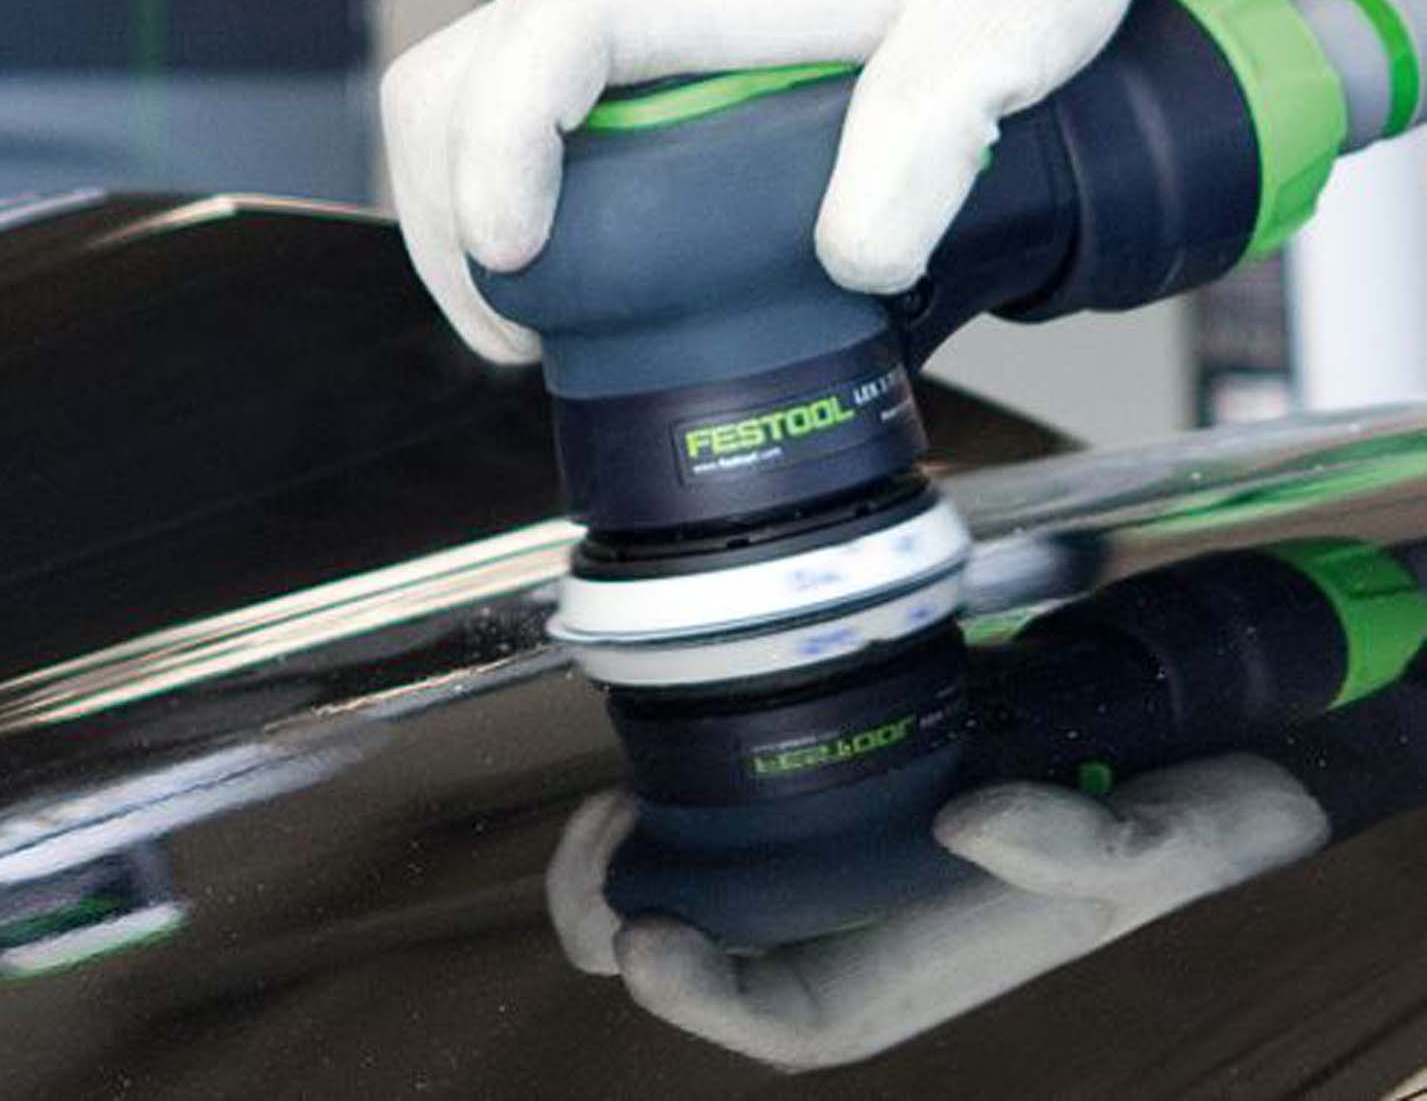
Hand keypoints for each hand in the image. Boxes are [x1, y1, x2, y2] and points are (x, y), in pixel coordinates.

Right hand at [381, 0, 1144, 362]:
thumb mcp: (1001, 25)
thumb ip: (931, 136)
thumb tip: (854, 261)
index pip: (541, 39)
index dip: (496, 149)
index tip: (513, 259)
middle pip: (455, 76)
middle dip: (447, 217)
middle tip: (519, 337)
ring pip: (469, 80)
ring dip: (461, 199)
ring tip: (531, 312)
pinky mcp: (636, 0)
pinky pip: (523, 80)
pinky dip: (506, 167)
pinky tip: (572, 238)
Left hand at [546, 758, 1327, 1070]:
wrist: (1168, 754)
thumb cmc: (1158, 819)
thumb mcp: (1145, 842)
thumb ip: (1070, 839)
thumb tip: (963, 819)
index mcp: (911, 971)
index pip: (784, 1021)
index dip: (702, 998)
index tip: (646, 939)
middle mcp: (853, 929)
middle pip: (703, 969)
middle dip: (618, 924)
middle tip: (604, 829)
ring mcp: (830, 862)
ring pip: (691, 897)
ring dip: (624, 869)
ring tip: (610, 799)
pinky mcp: (825, 793)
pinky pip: (720, 818)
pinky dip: (672, 802)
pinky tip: (657, 751)